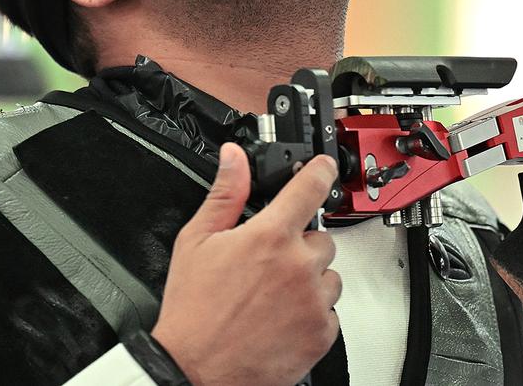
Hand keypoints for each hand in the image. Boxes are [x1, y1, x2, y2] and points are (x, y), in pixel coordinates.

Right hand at [151, 143, 341, 385]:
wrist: (194, 371)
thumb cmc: (193, 311)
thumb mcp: (196, 242)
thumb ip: (225, 194)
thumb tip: (234, 158)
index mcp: (269, 236)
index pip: (311, 186)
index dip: (320, 171)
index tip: (324, 168)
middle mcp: (298, 265)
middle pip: (320, 238)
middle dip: (299, 247)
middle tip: (268, 266)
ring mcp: (313, 300)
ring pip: (328, 275)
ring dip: (309, 281)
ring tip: (273, 296)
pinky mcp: (321, 333)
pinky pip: (330, 311)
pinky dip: (312, 313)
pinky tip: (282, 319)